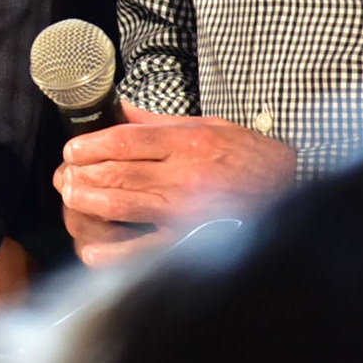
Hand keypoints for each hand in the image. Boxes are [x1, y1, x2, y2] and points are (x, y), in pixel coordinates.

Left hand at [55, 102, 296, 267]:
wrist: (298, 193)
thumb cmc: (253, 159)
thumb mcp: (211, 125)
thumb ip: (160, 120)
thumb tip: (119, 108)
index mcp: (188, 141)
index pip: (124, 139)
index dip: (89, 145)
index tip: (71, 150)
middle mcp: (184, 175)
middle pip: (116, 171)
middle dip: (80, 173)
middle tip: (64, 176)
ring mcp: (187, 212)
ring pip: (122, 205)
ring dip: (88, 203)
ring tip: (71, 199)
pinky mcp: (193, 243)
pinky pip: (143, 252)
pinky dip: (113, 254)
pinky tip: (92, 250)